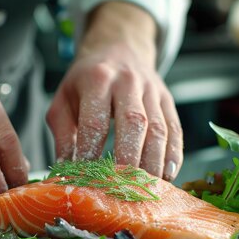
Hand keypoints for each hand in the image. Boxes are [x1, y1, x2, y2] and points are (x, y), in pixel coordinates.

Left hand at [46, 1, 182, 180]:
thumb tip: (65, 174)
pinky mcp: (168, 100)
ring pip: (158, 129)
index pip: (95, 122)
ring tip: (146, 190)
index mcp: (97, 79)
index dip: (91, 152)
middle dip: (128, 160)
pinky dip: (173, 156)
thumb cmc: (86, 82)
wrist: (118, 48)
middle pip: (133, 123)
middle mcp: (128, 82)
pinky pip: (175, 130)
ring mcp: (152, 91)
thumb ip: (63, 137)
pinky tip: (167, 176)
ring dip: (153, 163)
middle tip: (121, 189)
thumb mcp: (63, 101)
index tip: (87, 179)